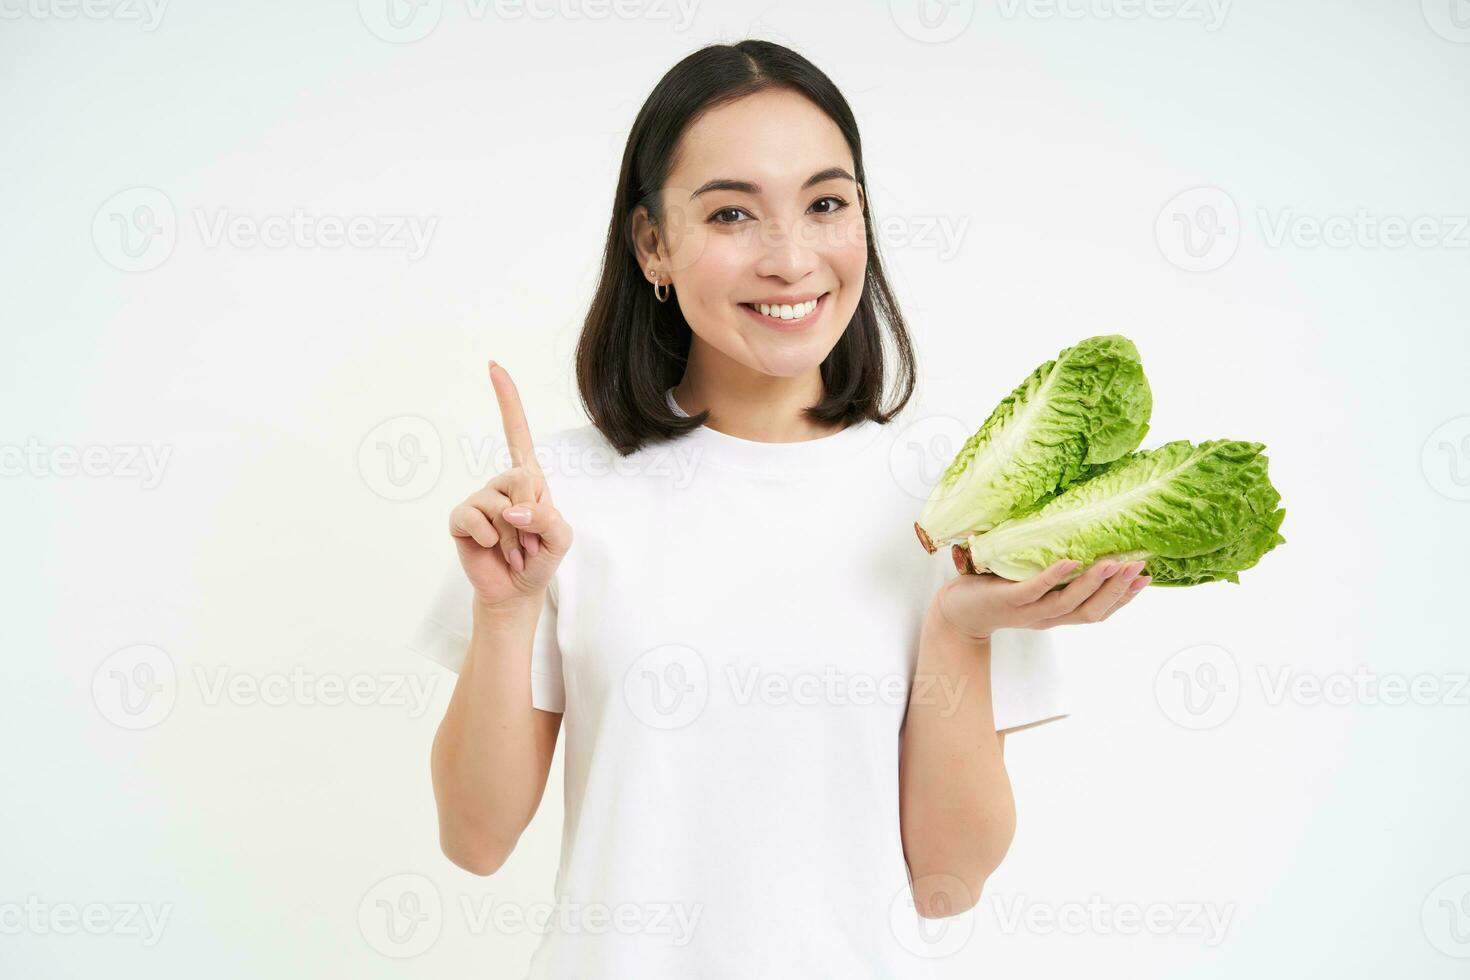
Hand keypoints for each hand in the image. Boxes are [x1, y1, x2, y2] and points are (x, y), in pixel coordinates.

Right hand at [448, 361, 573, 613]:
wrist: (516, 591)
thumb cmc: (540, 558)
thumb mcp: (560, 537)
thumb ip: (547, 518)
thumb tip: (512, 510)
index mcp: (528, 478)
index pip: (516, 433)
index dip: (506, 400)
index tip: (493, 366)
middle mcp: (501, 483)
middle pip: (520, 478)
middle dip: (532, 517)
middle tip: (530, 542)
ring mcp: (479, 500)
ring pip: (500, 506)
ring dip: (513, 537)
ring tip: (513, 551)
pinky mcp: (461, 519)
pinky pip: (474, 519)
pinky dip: (488, 539)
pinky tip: (490, 549)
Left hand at [934, 557, 1150, 641]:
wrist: (957, 611)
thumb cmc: (997, 592)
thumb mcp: (1033, 586)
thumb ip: (1055, 576)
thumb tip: (1079, 544)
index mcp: (1057, 615)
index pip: (1099, 611)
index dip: (1124, 598)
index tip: (1146, 578)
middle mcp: (1047, 617)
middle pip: (1091, 611)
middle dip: (1118, 590)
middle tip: (1139, 567)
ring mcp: (1028, 610)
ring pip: (1069, 603)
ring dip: (1093, 583)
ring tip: (1113, 563)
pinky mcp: (1007, 600)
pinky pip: (1034, 589)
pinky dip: (1053, 576)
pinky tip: (1068, 561)